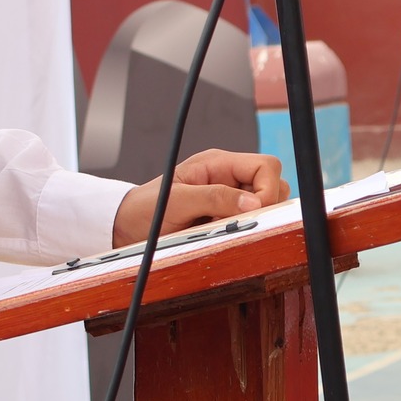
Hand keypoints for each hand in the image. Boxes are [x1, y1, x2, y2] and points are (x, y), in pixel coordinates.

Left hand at [110, 149, 291, 247]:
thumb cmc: (145, 210)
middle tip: (235, 223)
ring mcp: (229, 199)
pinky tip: (220, 237)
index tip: (255, 212)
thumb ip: (213, 197)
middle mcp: (228, 178)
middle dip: (264, 207)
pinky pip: (251, 225)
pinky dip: (243, 233)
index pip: (266, 166)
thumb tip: (254, 203)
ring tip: (222, 229)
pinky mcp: (226, 219)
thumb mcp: (176, 201)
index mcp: (218, 164)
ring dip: (252, 222)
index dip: (268, 189)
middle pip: (273, 185)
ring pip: (267, 207)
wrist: (126, 229)